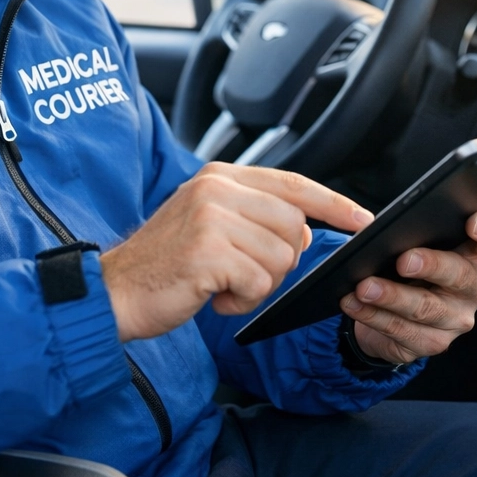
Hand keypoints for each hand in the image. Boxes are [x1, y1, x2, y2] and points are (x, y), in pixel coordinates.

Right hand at [100, 162, 372, 342]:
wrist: (114, 293)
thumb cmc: (164, 265)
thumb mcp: (210, 223)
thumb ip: (253, 215)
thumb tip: (302, 229)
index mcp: (221, 176)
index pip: (295, 184)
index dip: (334, 204)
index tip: (363, 220)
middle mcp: (217, 188)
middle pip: (293, 228)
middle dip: (278, 262)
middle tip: (239, 273)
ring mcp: (212, 217)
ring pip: (280, 258)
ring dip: (257, 285)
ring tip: (220, 284)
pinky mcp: (208, 251)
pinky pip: (259, 282)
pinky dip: (241, 300)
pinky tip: (212, 296)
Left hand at [339, 210, 476, 364]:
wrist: (394, 310)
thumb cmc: (407, 265)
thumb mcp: (416, 243)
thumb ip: (414, 231)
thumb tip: (384, 228)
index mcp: (476, 253)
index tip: (474, 222)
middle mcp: (474, 287)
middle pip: (460, 275)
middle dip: (431, 265)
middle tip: (404, 260)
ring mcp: (456, 319)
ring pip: (426, 307)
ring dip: (392, 296)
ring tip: (365, 286)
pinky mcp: (433, 343)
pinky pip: (401, 330)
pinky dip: (373, 316)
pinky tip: (354, 303)